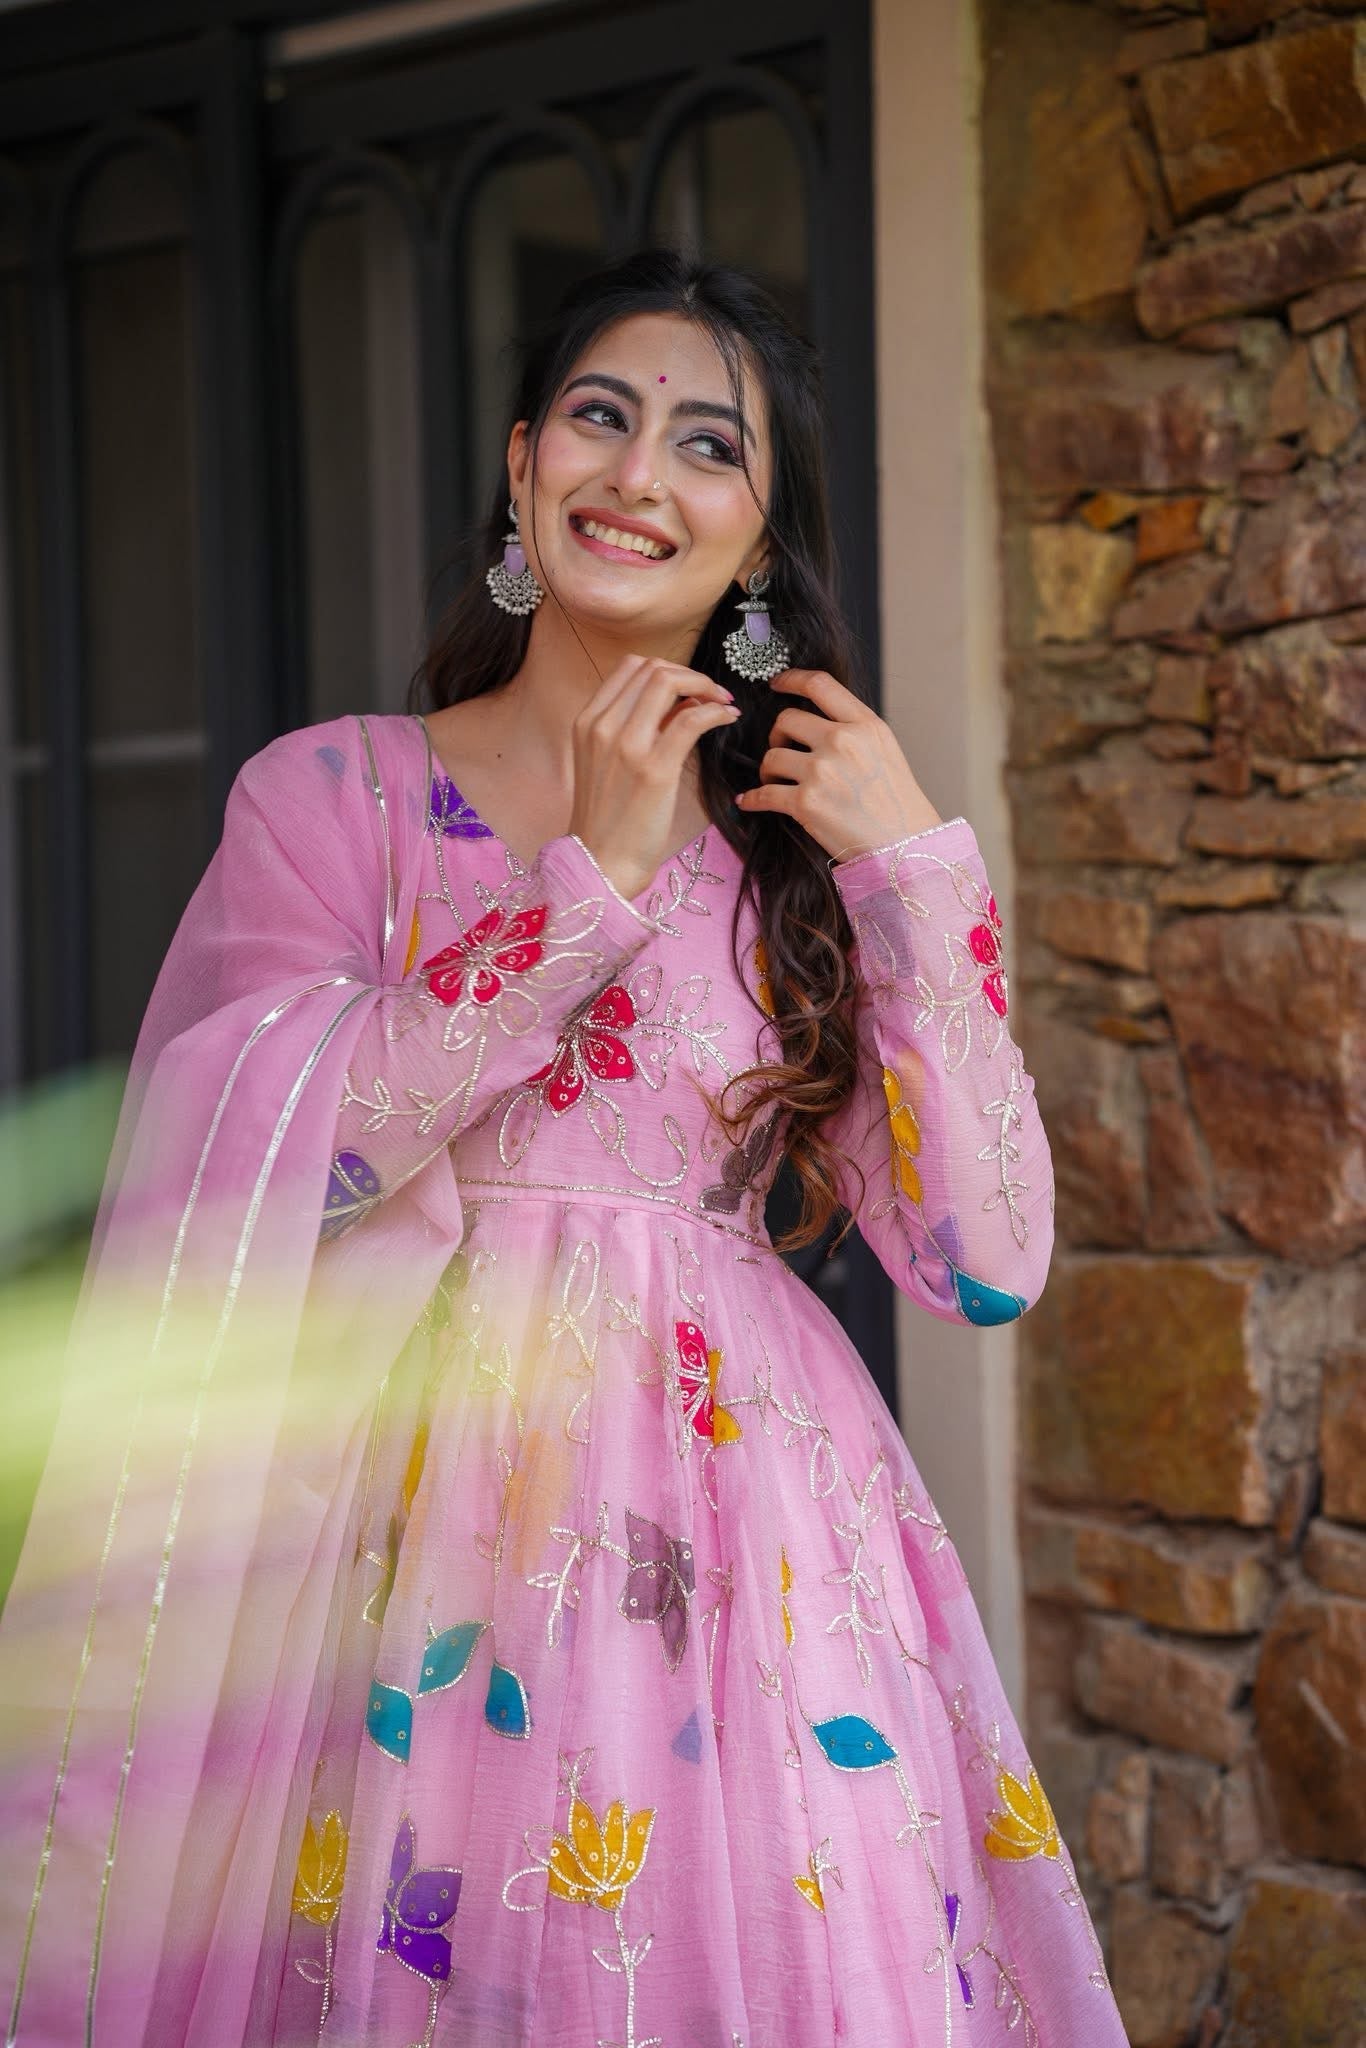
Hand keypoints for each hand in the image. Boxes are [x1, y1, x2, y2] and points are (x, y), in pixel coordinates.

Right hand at [567, 655, 740, 899]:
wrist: (600, 865)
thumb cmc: (609, 820)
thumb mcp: (607, 764)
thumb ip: (634, 729)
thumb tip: (680, 703)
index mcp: (587, 722)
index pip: (630, 667)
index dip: (667, 668)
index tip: (689, 688)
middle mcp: (602, 726)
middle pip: (651, 668)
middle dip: (690, 674)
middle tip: (712, 694)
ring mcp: (626, 745)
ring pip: (669, 682)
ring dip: (705, 686)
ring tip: (722, 703)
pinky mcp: (654, 769)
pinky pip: (692, 719)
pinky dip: (716, 711)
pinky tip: (728, 718)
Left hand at [735, 670, 941, 857]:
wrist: (904, 845)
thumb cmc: (897, 803)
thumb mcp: (885, 750)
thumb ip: (854, 729)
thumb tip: (817, 721)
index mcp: (865, 725)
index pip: (820, 685)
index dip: (791, 679)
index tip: (777, 684)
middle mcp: (842, 741)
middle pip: (786, 719)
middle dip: (778, 736)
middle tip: (783, 752)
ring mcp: (822, 771)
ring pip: (771, 756)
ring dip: (768, 770)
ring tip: (777, 782)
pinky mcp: (806, 803)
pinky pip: (763, 794)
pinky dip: (752, 799)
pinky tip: (749, 801)